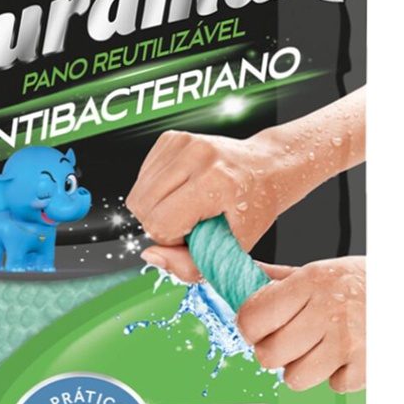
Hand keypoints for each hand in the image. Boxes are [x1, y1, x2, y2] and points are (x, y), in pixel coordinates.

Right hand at [126, 131, 291, 252]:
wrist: (266, 168)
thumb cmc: (252, 209)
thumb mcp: (231, 250)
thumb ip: (189, 265)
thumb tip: (149, 255)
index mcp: (215, 182)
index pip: (160, 224)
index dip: (172, 240)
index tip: (195, 234)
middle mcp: (197, 155)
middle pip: (143, 207)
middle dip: (161, 225)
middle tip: (190, 222)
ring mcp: (182, 142)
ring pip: (138, 193)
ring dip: (157, 209)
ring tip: (187, 207)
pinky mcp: (171, 137)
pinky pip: (142, 178)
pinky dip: (156, 192)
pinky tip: (180, 192)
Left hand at [236, 257, 365, 392]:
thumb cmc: (363, 282)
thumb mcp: (319, 271)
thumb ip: (277, 279)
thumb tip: (239, 275)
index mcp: (310, 282)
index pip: (255, 316)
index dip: (248, 327)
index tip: (254, 328)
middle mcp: (327, 311)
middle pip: (269, 354)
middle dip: (272, 352)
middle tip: (286, 342)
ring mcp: (348, 342)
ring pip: (295, 378)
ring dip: (301, 369)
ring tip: (316, 351)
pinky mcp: (367, 366)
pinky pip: (332, 387)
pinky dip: (337, 377)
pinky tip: (345, 356)